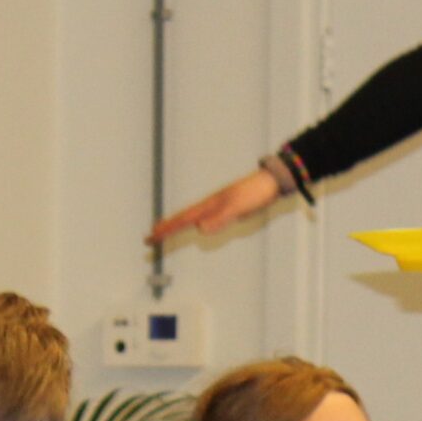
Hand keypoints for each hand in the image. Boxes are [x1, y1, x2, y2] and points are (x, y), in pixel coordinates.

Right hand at [149, 169, 282, 245]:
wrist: (272, 182)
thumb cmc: (256, 194)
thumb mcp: (238, 207)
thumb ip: (220, 218)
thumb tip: (199, 229)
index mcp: (210, 205)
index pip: (183, 219)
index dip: (166, 229)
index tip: (151, 236)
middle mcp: (210, 204)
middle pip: (182, 218)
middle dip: (165, 228)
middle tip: (148, 238)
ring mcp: (218, 206)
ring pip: (191, 217)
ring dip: (176, 225)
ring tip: (163, 231)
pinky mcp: (226, 208)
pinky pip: (203, 218)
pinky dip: (192, 223)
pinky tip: (196, 225)